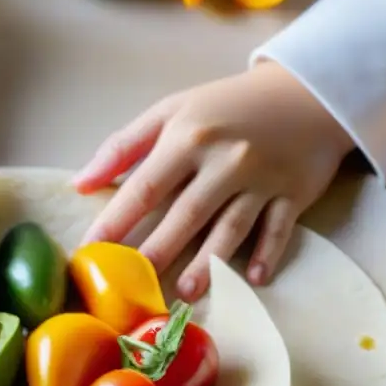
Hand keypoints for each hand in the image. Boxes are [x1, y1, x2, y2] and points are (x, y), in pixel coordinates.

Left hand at [73, 62, 355, 298]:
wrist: (305, 92)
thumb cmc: (226, 107)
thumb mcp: (172, 111)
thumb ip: (124, 146)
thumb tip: (80, 183)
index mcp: (188, 137)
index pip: (145, 187)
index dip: (117, 221)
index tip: (92, 250)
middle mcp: (225, 160)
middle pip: (186, 214)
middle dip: (159, 251)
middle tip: (136, 286)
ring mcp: (262, 179)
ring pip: (232, 227)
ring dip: (209, 262)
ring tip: (186, 293)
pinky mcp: (294, 193)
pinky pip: (279, 228)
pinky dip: (268, 252)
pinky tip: (255, 279)